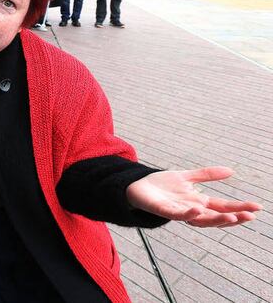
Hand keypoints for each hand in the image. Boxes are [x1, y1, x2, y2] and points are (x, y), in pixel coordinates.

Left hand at [126, 167, 262, 227]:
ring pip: (199, 219)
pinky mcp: (162, 210)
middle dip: (232, 217)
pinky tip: (198, 209)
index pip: (222, 207)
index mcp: (197, 202)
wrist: (135, 186)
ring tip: (232, 217)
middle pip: (215, 216)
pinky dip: (188, 213)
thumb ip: (207, 175)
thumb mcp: (187, 177)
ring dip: (215, 219)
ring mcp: (177, 211)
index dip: (239, 208)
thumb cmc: (161, 185)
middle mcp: (190, 209)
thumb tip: (232, 171)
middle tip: (249, 216)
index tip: (256, 208)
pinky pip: (176, 214)